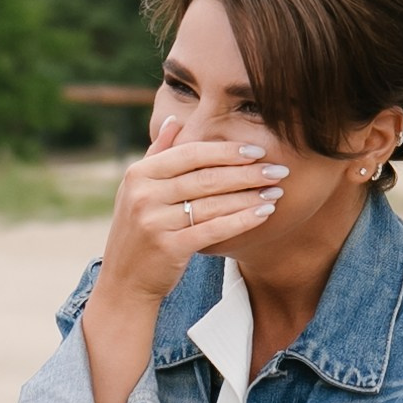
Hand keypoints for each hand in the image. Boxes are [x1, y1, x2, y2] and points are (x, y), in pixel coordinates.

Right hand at [98, 127, 288, 310]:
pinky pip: (214, 229)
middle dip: (247, 173)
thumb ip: (157, 153)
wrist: (124, 281)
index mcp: (139, 174)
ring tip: (276, 192)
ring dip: (250, 196)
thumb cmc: (138, 232)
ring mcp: (154, 222)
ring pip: (213, 203)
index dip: (226, 151)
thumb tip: (174, 120)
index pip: (191, 154)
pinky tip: (263, 214)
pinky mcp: (169, 248)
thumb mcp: (137, 189)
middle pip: (206, 177)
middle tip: (278, 170)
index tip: (257, 151)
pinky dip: (242, 220)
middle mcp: (144, 195)